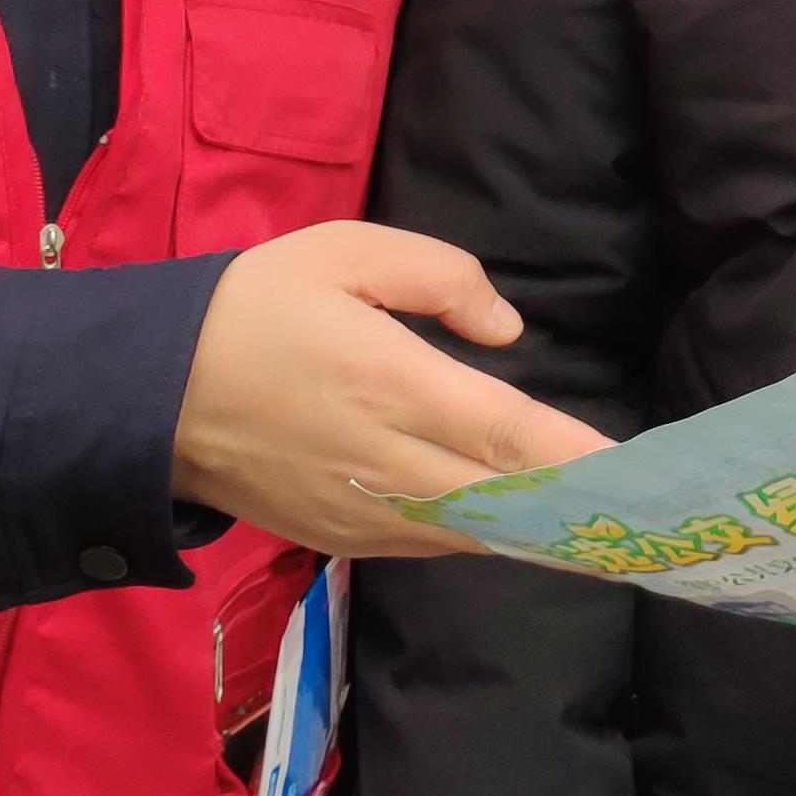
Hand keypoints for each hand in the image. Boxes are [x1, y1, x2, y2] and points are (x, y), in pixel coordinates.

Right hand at [170, 221, 609, 556]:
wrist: (145, 394)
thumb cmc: (252, 308)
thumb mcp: (343, 252)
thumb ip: (441, 277)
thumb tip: (508, 332)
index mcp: (389, 382)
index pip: (508, 430)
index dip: (579, 456)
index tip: (640, 471)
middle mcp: (383, 461)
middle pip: (506, 498)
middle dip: (579, 506)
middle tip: (650, 509)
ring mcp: (362, 512)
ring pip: (476, 533)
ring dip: (538, 528)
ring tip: (607, 519)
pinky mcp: (341, 540)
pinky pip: (434, 544)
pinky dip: (484, 535)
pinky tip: (522, 520)